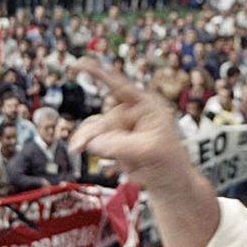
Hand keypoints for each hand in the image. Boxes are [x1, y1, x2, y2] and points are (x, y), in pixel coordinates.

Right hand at [69, 58, 190, 194]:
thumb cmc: (169, 162)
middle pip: (104, 117)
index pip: (121, 87)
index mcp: (147, 106)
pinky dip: (85, 143)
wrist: (169, 182)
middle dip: (91, 132)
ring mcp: (121, 127)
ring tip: (77, 149)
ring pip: (94, 128)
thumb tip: (94, 142)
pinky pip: (92, 137)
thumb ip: (121, 145)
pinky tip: (79, 149)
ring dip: (84, 138)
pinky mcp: (113, 140)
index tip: (80, 63)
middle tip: (78, 147)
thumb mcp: (150, 151)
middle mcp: (132, 113)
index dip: (99, 73)